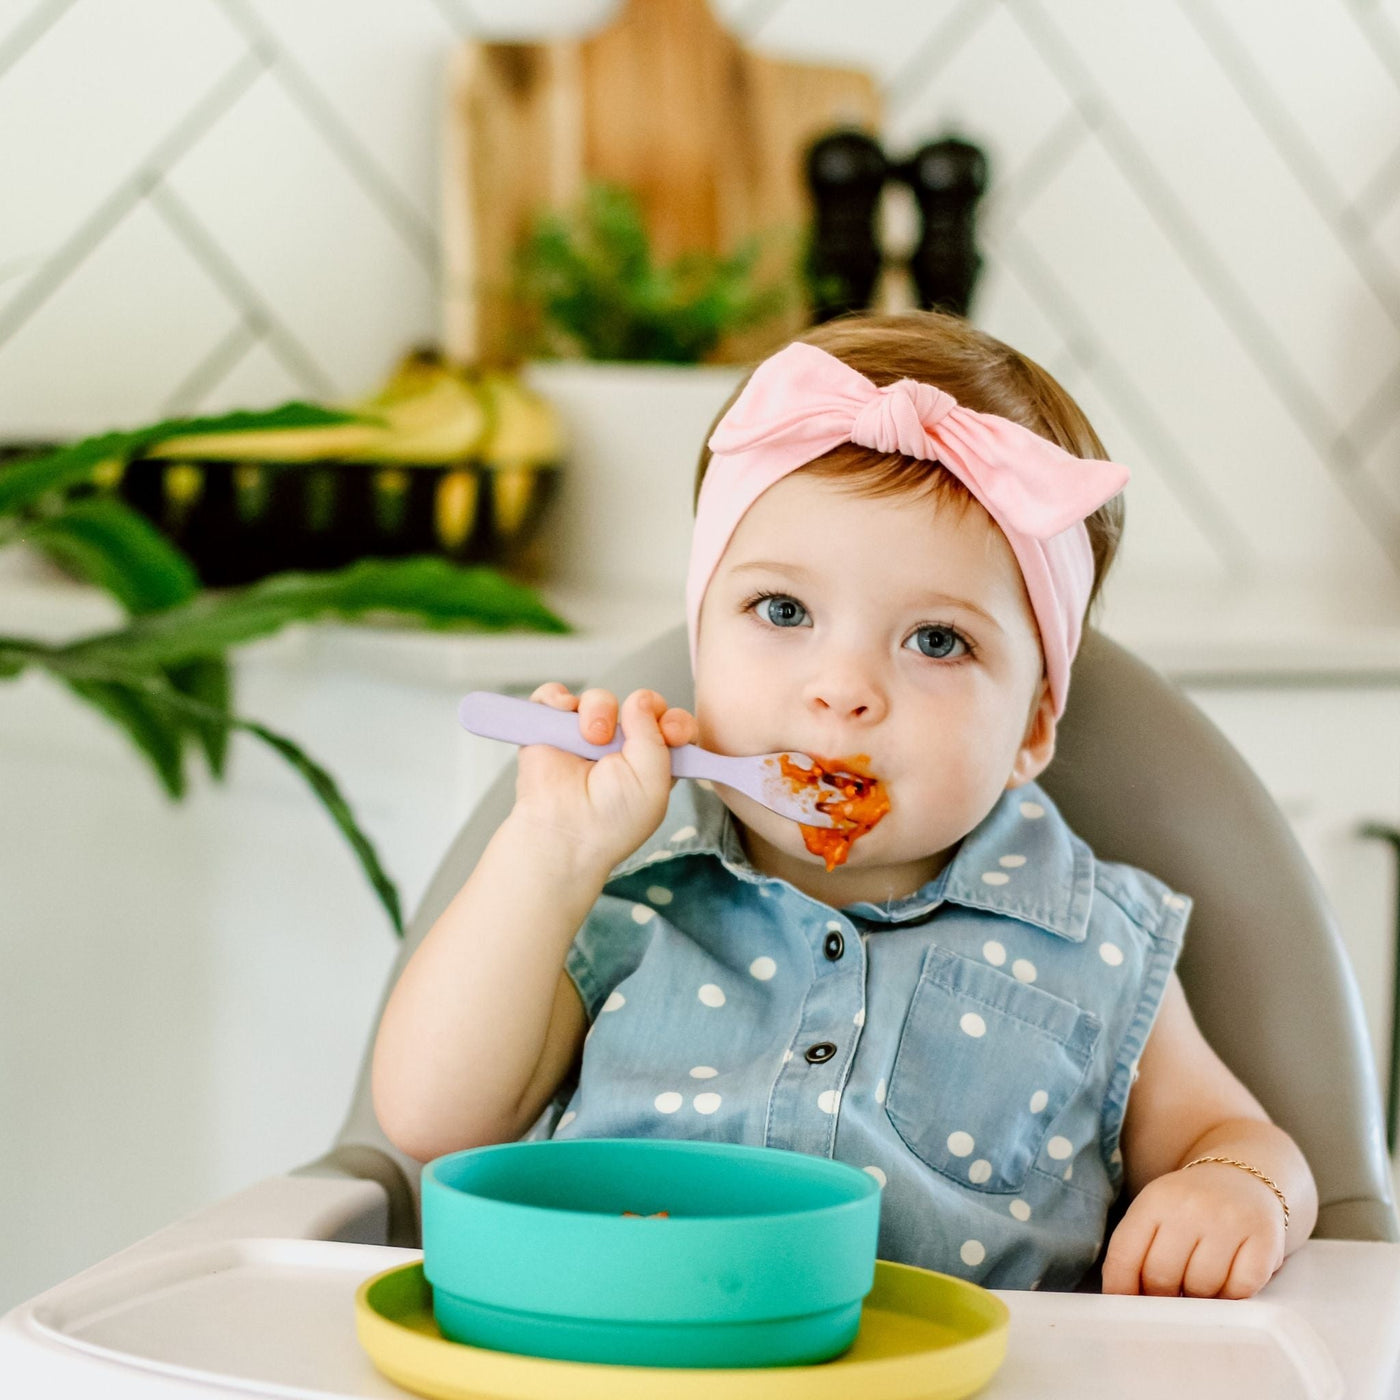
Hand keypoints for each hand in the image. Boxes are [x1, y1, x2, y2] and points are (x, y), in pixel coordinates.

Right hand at [507, 683, 697, 872]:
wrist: (564, 832)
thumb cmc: (612, 820)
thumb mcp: (653, 781)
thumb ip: (655, 736)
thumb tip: (640, 699)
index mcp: (651, 762)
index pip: (672, 725)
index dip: (676, 721)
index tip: (672, 732)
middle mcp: (619, 747)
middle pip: (639, 703)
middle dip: (642, 705)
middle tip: (632, 731)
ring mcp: (583, 736)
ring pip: (599, 699)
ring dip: (599, 709)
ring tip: (592, 737)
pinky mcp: (549, 729)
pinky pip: (553, 695)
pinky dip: (556, 698)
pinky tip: (563, 715)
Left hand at [1100, 1162, 1286, 1298]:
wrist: (1244, 1178)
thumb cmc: (1191, 1206)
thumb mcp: (1155, 1212)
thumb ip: (1135, 1249)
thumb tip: (1120, 1299)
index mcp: (1155, 1200)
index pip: (1125, 1254)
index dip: (1120, 1289)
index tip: (1125, 1310)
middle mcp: (1190, 1207)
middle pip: (1161, 1277)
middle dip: (1162, 1297)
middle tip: (1171, 1296)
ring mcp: (1229, 1221)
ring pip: (1202, 1287)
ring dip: (1199, 1299)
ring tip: (1201, 1285)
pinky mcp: (1264, 1238)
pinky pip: (1241, 1289)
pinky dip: (1233, 1296)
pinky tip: (1229, 1281)